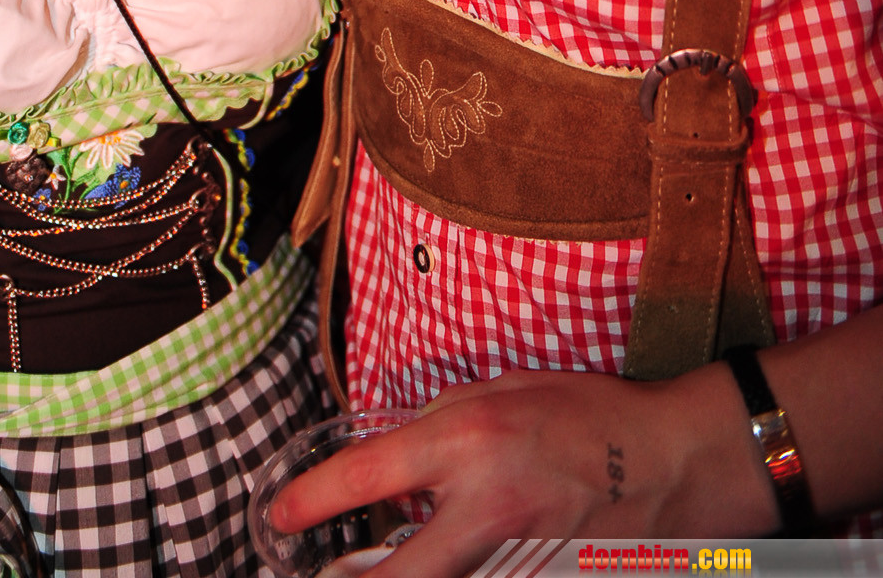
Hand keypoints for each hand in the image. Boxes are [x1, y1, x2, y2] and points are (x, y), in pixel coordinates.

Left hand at [274, 363, 779, 576]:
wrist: (674, 460)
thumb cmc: (587, 414)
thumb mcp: (502, 391)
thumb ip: (440, 423)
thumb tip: (391, 460)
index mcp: (468, 440)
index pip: (367, 476)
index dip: (311, 500)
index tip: (277, 514)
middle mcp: (486, 506)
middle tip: (321, 575)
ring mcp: (519, 559)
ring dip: (410, 574)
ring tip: (377, 567)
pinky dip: (460, 572)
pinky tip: (455, 559)